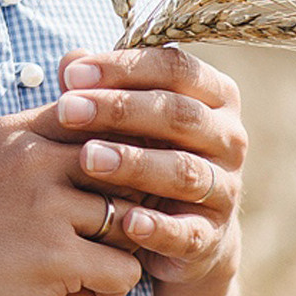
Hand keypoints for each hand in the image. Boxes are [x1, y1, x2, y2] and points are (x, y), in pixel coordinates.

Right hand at [0, 111, 143, 295]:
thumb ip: (26, 145)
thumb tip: (75, 137)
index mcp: (20, 132)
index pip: (104, 120)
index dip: (121, 158)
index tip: (109, 189)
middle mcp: (38, 158)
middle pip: (130, 171)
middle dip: (128, 207)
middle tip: (100, 238)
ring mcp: (49, 206)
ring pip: (134, 224)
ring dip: (115, 254)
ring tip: (79, 273)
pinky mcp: (56, 257)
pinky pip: (125, 272)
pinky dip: (106, 291)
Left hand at [46, 46, 246, 285]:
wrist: (176, 229)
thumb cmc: (143, 150)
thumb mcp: (123, 117)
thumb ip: (99, 88)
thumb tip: (71, 59)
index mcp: (214, 95)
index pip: (175, 68)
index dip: (124, 67)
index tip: (72, 74)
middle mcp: (228, 137)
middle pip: (179, 114)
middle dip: (119, 109)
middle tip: (67, 111)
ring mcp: (225, 188)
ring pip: (184, 170)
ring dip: (135, 163)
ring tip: (88, 159)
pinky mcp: (213, 236)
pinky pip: (189, 232)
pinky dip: (160, 229)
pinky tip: (128, 222)